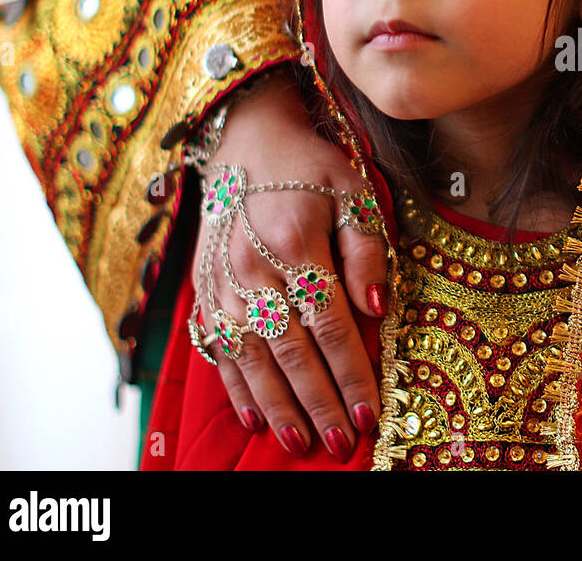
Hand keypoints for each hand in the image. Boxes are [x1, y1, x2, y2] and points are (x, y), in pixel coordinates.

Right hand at [190, 69, 388, 460]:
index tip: (370, 411)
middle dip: (318, 404)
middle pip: (290, 352)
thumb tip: (378, 309)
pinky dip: (235, 385)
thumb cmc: (308, 167)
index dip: (350, 374)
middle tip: (341, 443)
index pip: (330, 326)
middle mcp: (252, 271)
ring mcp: (221, 284)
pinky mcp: (203, 288)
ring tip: (299, 443)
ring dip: (276, 407)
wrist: (244, 138)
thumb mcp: (353, 192)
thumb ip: (367, 251)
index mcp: (295, 246)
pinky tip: (253, 414)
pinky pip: (216, 347)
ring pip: (251, 359)